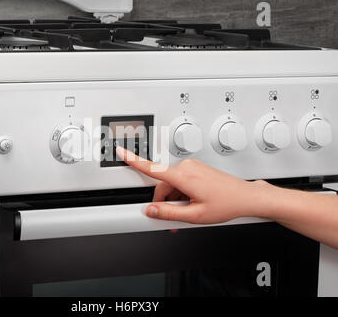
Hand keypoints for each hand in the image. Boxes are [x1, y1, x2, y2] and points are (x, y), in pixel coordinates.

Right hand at [116, 146, 272, 223]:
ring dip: (175, 199)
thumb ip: (168, 213)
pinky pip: (181, 182)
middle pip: (162, 185)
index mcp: (184, 176)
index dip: (133, 160)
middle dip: (165, 202)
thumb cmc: (227, 204)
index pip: (152, 168)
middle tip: (178, 217)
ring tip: (191, 211)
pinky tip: (194, 203)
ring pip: (172, 185)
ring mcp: (193, 167)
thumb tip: (150, 210)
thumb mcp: (195, 215)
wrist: (246, 197)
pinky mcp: (197, 169)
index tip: (121, 152)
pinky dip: (182, 194)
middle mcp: (187, 167)